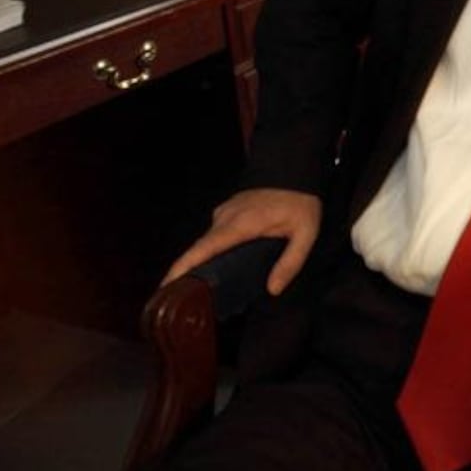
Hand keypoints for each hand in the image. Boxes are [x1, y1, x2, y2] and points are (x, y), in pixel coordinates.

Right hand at [163, 187, 322, 296]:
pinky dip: (212, 251)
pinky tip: (220, 266)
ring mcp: (224, 213)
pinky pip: (214, 235)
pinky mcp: (227, 211)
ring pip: (207, 242)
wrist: (294, 169)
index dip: (182, 267)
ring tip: (199, 290)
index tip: (166, 285)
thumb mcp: (305, 233)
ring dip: (201, 262)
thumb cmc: (300, 202)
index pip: (203, 248)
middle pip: (198, 249)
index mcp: (240, 225)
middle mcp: (225, 218)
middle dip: (185, 273)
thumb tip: (273, 290)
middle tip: (180, 300)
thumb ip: (290, 262)